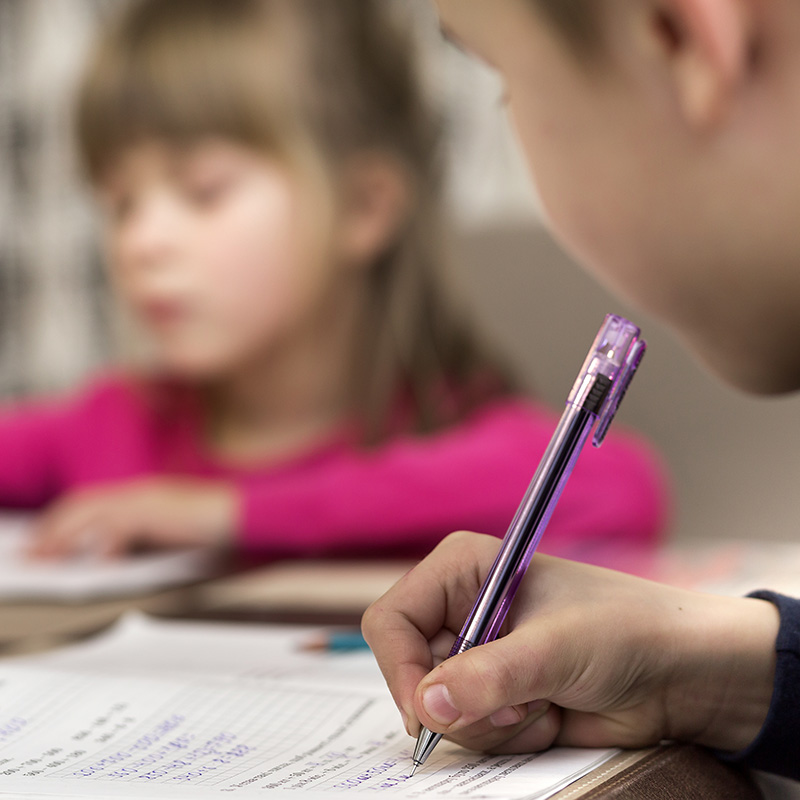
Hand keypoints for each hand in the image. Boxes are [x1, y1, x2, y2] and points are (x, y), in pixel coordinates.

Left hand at [27, 477, 237, 558]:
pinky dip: (105, 546)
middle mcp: (139, 491)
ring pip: (90, 514)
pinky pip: (119, 528)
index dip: (62, 522)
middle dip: (53, 530)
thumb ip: (141, 535)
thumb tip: (110, 554)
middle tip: (35, 556)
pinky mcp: (157, 512)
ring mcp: (147, 499)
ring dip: (65, 537)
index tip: (44, 544)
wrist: (242, 514)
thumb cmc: (213, 524)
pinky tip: (102, 565)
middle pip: (81, 504)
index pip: (89, 501)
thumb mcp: (169, 529)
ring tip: (50, 559)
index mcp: (142, 492)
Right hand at [362, 532, 778, 755]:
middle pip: (411, 674)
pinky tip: (550, 713)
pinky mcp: (497, 694)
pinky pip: (472, 732)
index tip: (429, 713)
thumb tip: (426, 706)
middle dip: (463, 704)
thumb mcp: (553, 648)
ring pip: (440, 712)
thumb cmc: (623, 630)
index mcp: (461, 570)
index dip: (401, 668)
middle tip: (518, 702)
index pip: (392, 621)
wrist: (678, 672)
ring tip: (544, 701)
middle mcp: (461, 609)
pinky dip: (509, 736)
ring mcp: (478, 655)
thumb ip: (487, 676)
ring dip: (493, 724)